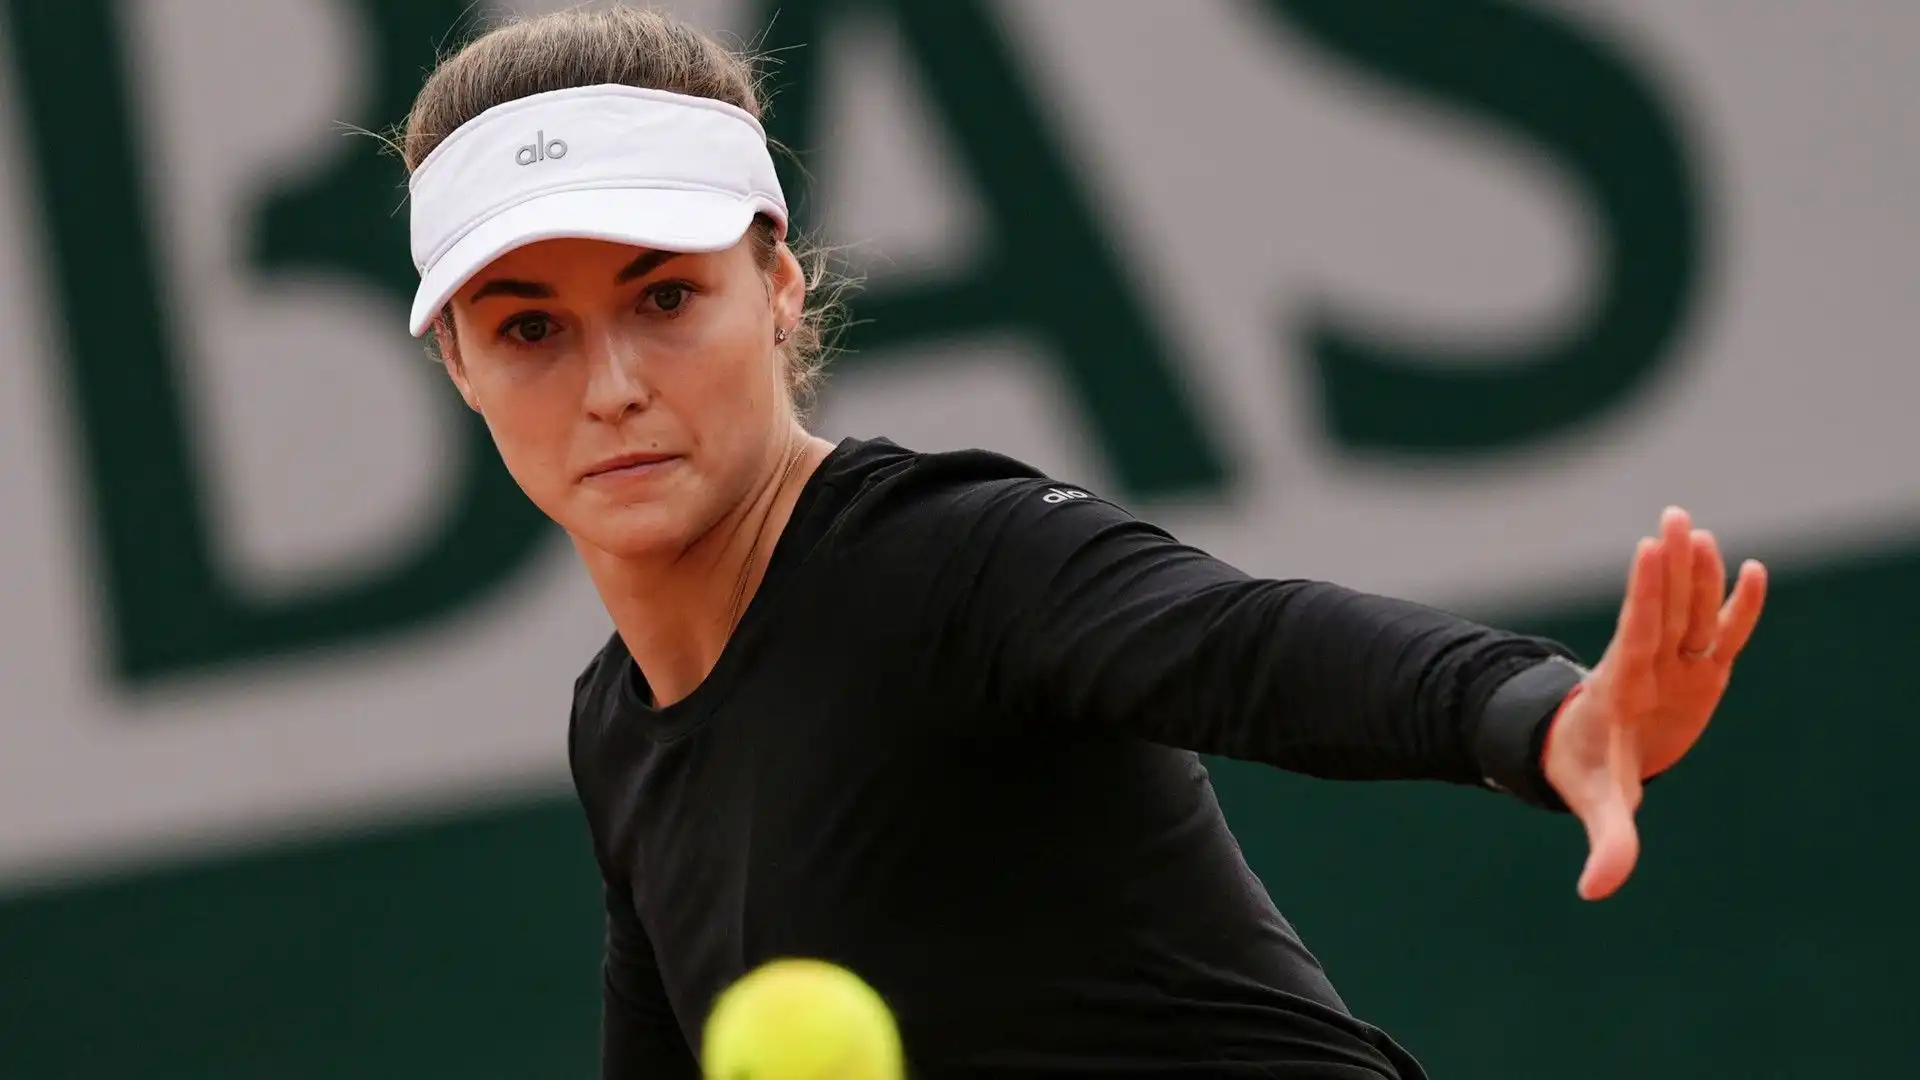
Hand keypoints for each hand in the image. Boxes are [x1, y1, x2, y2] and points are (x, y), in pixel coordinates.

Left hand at [1544, 507, 1767, 900]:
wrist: (1583, 754)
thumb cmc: (1584, 771)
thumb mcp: (1598, 805)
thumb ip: (1606, 843)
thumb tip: (1595, 892)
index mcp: (1620, 687)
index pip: (1634, 633)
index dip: (1642, 595)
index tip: (1645, 552)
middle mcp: (1647, 666)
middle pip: (1661, 609)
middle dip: (1667, 567)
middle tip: (1672, 517)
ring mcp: (1675, 665)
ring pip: (1688, 610)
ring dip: (1694, 572)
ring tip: (1696, 529)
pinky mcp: (1699, 671)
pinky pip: (1720, 631)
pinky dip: (1735, 605)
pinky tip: (1748, 568)